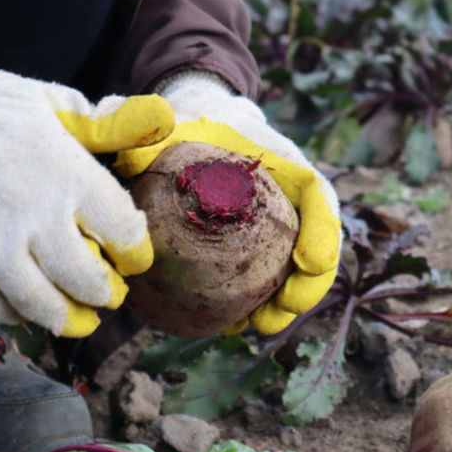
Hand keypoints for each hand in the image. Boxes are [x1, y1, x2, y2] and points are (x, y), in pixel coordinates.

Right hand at [0, 49, 173, 336]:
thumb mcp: (60, 105)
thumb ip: (110, 123)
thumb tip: (162, 116)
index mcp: (71, 175)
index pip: (124, 231)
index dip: (136, 253)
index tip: (135, 259)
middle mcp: (36, 216)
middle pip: (87, 279)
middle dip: (106, 293)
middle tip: (111, 295)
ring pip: (44, 305)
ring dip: (69, 317)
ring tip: (81, 318)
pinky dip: (18, 316)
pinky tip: (29, 310)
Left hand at [114, 72, 340, 334]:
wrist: (197, 133)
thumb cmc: (193, 128)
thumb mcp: (177, 126)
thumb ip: (156, 138)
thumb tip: (128, 162)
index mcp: (281, 167)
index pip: (316, 196)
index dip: (322, 230)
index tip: (310, 260)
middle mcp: (285, 200)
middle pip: (315, 243)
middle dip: (310, 282)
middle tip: (285, 306)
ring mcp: (272, 228)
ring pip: (292, 270)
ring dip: (285, 303)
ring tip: (261, 325)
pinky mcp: (253, 250)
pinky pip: (263, 279)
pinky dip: (256, 303)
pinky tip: (232, 323)